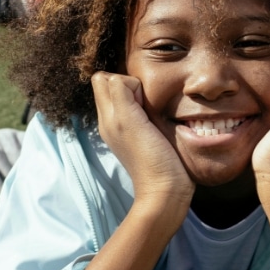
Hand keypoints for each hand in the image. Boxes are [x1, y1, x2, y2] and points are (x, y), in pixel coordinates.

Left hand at [91, 72, 193, 223]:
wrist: (166, 191)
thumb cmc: (150, 158)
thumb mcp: (130, 121)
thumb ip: (121, 94)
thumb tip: (127, 81)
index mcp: (107, 116)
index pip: (103, 78)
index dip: (124, 80)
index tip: (139, 97)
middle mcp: (112, 121)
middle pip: (112, 85)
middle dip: (130, 85)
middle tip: (145, 103)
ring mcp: (127, 129)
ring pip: (127, 96)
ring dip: (141, 97)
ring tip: (152, 112)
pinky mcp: (142, 136)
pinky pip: (139, 110)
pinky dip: (148, 109)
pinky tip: (157, 121)